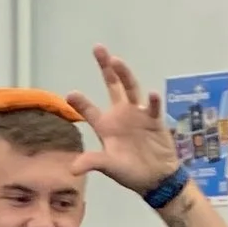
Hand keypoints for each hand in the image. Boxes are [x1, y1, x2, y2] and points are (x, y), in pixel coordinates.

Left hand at [70, 47, 181, 196]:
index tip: (70, 94)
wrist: (156, 178)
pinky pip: (153, 107)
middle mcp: (121, 114)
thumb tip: (72, 169)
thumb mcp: (110, 167)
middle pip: (112, 86)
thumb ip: (93, 162)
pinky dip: (153, 101)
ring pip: (131, 89)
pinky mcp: (154, 119)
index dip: (80, 102)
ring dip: (124, 74)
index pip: (90, 110)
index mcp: (106, 125)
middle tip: (98, 48)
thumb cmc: (130, 172)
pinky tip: (152, 94)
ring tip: (116, 61)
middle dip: (105, 68)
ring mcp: (138, 114)